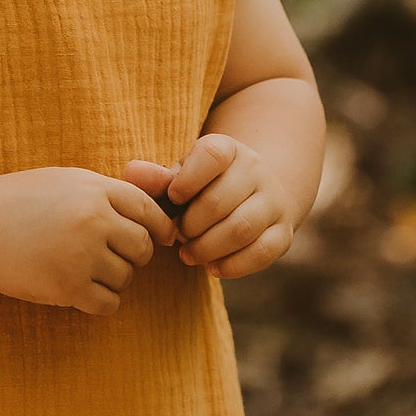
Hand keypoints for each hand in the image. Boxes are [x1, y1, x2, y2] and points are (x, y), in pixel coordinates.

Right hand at [0, 167, 174, 315]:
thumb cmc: (22, 202)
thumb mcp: (67, 182)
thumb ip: (108, 193)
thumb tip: (156, 213)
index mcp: (94, 190)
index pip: (148, 210)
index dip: (160, 227)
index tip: (161, 237)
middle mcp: (92, 220)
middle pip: (142, 246)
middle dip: (135, 255)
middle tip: (112, 256)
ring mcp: (81, 255)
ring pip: (126, 277)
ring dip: (113, 278)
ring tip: (85, 269)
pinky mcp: (67, 287)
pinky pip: (109, 303)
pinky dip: (101, 301)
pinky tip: (83, 291)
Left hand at [125, 135, 297, 279]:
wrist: (255, 193)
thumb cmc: (203, 186)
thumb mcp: (181, 176)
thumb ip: (155, 178)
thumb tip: (131, 173)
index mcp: (228, 149)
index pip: (212, 155)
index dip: (187, 181)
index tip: (173, 199)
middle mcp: (256, 171)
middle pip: (220, 201)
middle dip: (191, 226)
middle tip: (177, 236)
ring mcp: (274, 201)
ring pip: (242, 229)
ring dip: (207, 248)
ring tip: (189, 254)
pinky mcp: (283, 232)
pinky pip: (262, 253)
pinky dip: (232, 266)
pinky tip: (212, 266)